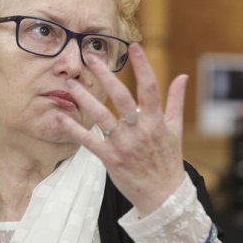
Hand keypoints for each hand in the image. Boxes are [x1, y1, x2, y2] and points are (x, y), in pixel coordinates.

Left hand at [61, 43, 187, 216]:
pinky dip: (74, 130)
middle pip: (122, 97)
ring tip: (70, 84)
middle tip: (91, 58)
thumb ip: (176, 101)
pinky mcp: (110, 158)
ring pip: (102, 116)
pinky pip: (89, 141)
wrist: (163, 196)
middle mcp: (140, 130)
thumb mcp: (175, 129)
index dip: (143, 66)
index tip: (133, 47)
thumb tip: (182, 76)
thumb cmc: (168, 160)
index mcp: (156, 121)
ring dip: (85, 98)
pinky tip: (60, 118)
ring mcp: (124, 144)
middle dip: (106, 76)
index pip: (151, 88)